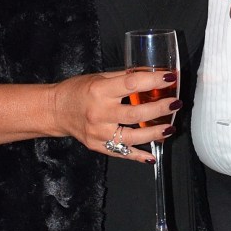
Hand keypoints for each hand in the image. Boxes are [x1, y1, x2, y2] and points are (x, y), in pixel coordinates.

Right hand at [51, 68, 178, 162]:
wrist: (55, 110)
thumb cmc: (77, 90)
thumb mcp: (99, 78)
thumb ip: (124, 78)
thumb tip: (151, 74)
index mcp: (99, 91)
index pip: (131, 84)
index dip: (153, 81)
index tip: (169, 77)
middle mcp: (99, 113)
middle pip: (136, 113)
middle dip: (160, 108)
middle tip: (175, 103)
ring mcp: (98, 132)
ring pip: (132, 137)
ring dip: (155, 133)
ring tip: (170, 127)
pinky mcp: (97, 145)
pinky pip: (122, 152)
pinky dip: (138, 156)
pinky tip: (152, 156)